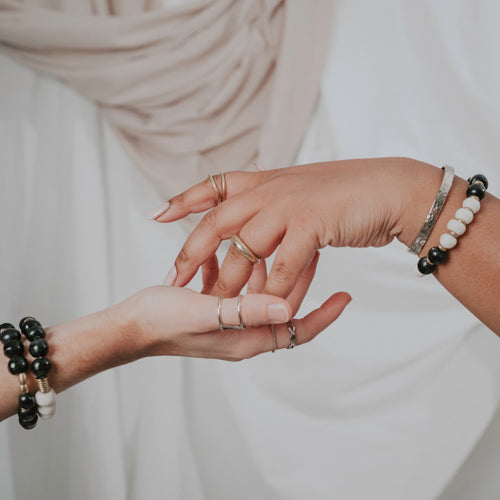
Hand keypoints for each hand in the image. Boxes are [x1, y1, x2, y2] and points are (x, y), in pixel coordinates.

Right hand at [117, 255, 350, 360]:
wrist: (125, 327)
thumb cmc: (159, 324)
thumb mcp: (202, 314)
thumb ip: (244, 310)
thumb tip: (287, 306)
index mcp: (245, 337)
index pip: (297, 330)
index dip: (324, 315)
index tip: (345, 295)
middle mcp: (241, 329)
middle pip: (282, 303)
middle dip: (298, 276)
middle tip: (314, 248)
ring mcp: (227, 317)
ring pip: (259, 289)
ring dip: (265, 265)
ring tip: (274, 239)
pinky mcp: (212, 305)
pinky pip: (235, 283)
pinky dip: (235, 264)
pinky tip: (226, 246)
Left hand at [154, 157, 438, 296]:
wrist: (393, 188)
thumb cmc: (352, 193)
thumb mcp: (304, 192)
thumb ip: (278, 205)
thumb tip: (260, 223)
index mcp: (267, 180)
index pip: (214, 185)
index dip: (184, 198)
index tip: (158, 213)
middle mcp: (271, 189)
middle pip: (217, 222)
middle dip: (191, 252)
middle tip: (171, 279)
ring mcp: (289, 205)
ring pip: (244, 249)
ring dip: (229, 282)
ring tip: (211, 306)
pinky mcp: (311, 223)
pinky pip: (282, 265)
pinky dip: (274, 291)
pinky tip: (266, 310)